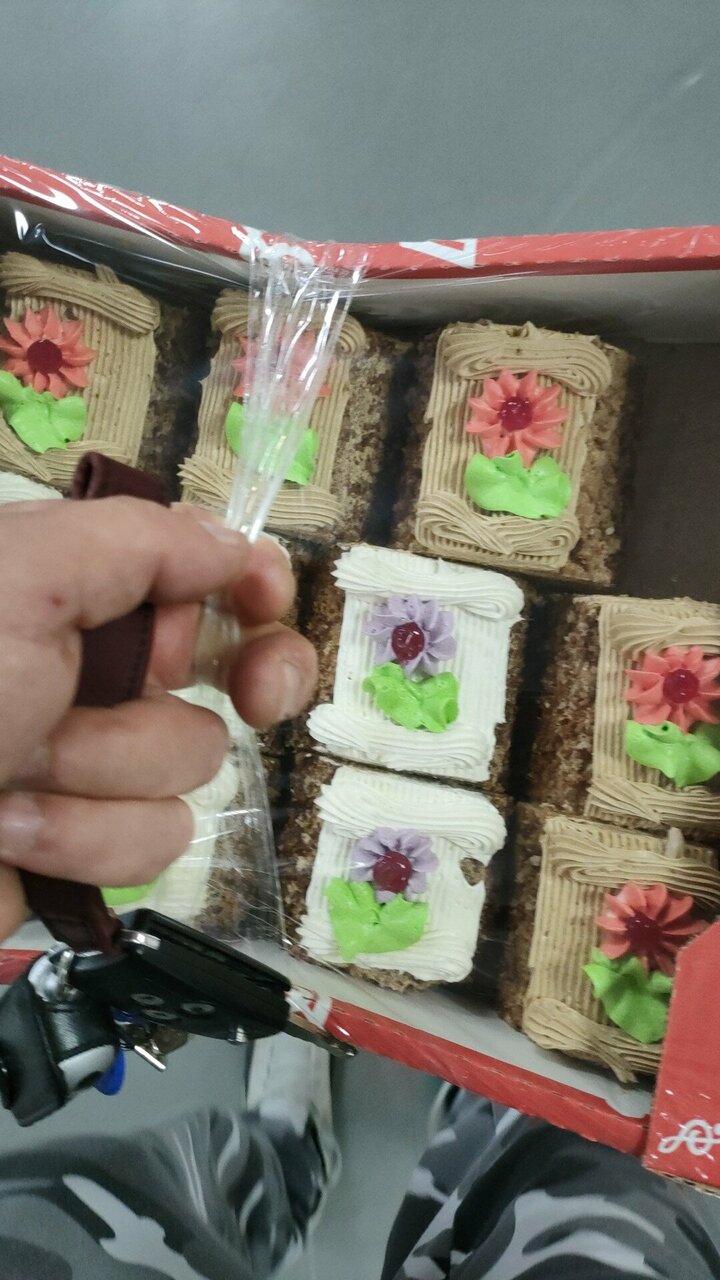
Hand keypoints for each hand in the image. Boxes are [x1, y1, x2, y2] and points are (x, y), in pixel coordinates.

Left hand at [0, 495, 316, 940]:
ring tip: (12, 772)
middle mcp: (97, 670)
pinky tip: (7, 833)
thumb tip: (235, 547)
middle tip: (257, 695)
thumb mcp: (23, 577)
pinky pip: (152, 843)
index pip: (202, 571)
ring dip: (104, 773)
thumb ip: (140, 541)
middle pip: (232, 669)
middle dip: (229, 683)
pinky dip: (80, 838)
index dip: (254, 583)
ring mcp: (95, 763)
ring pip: (192, 765)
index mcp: (78, 590)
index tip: (270, 606)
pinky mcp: (87, 845)